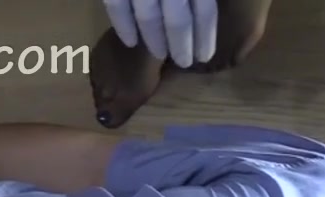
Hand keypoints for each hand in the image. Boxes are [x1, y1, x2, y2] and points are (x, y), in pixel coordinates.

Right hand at [103, 0, 218, 68]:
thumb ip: (197, 0)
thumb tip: (208, 12)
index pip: (204, 11)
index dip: (205, 36)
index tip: (204, 56)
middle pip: (178, 20)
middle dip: (181, 45)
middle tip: (184, 61)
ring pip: (148, 16)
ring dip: (155, 40)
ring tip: (161, 53)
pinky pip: (116, 4)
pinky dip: (123, 25)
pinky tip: (131, 41)